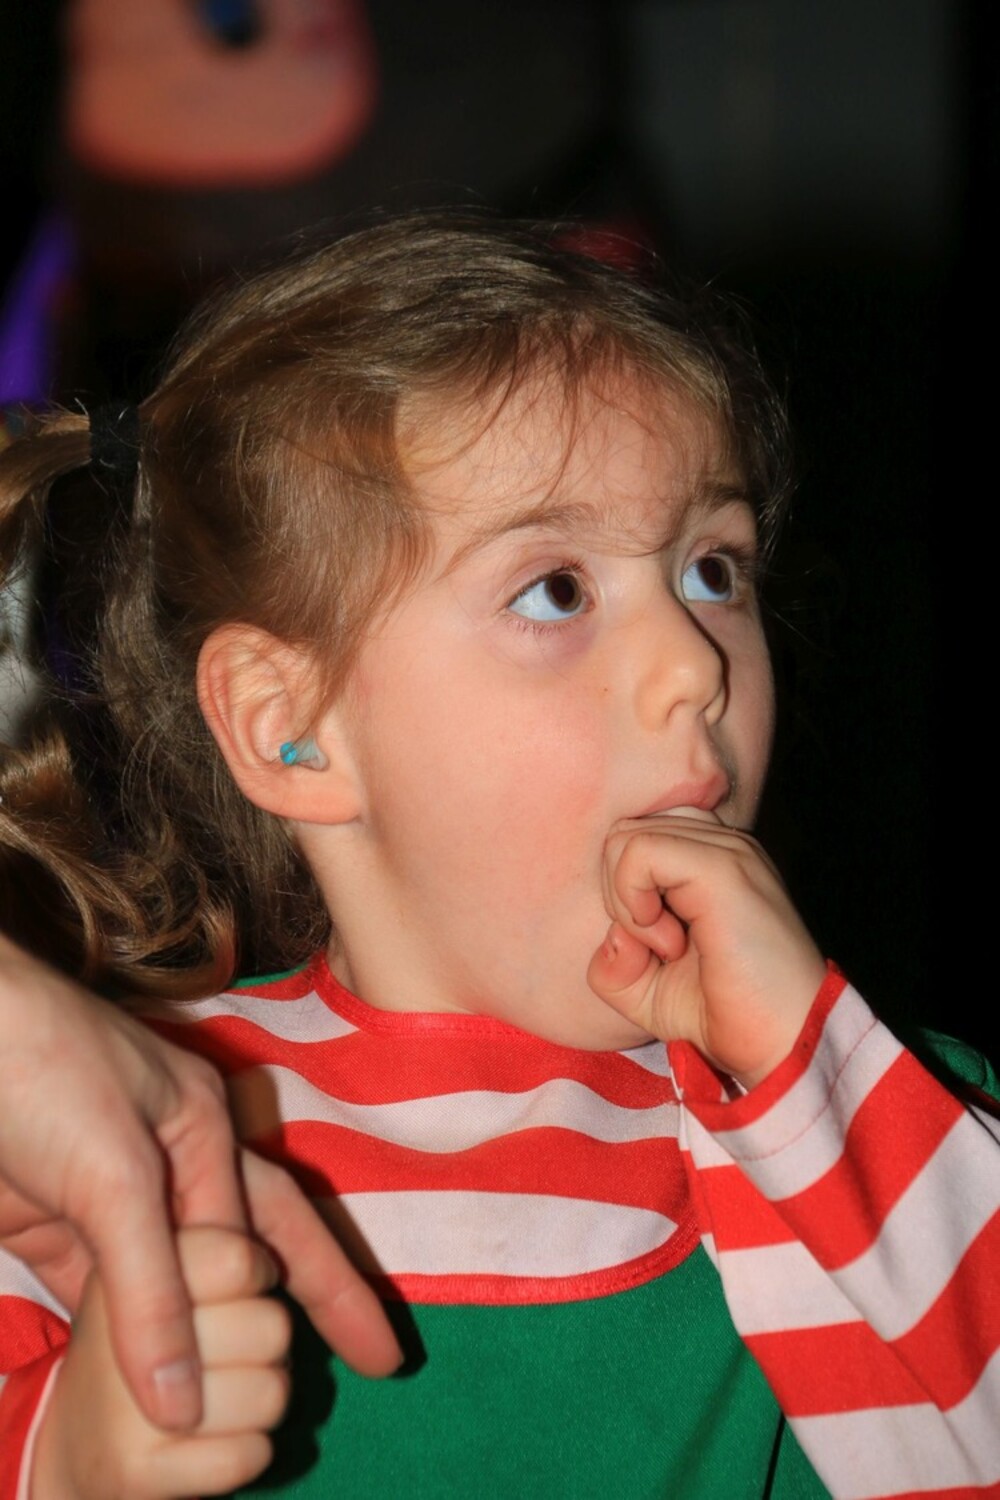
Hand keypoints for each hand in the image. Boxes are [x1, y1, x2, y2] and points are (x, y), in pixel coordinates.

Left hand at [0, 938, 400, 1431]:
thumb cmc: (42, 1070)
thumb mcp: (114, 1174)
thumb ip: (154, 1289)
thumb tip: (185, 1404)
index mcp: (202, 1127)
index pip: (277, 1226)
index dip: (327, 1293)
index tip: (375, 1355)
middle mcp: (166, 1162)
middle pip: (253, 1249)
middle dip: (309, 1304)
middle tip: (372, 1362)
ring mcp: (108, 1196)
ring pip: (178, 1283)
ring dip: (210, 1337)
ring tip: (255, 1398)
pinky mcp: (52, 1227)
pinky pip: (105, 1301)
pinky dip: (128, 1344)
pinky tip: (154, 1386)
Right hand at [30, 1227, 290, 1499]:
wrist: (81, 1444)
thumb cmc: (154, 1346)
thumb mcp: (171, 1277)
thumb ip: (226, 1252)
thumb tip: (276, 1265)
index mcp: (131, 1263)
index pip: (238, 1259)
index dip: (258, 1276)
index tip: (237, 1293)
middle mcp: (120, 1330)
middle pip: (272, 1327)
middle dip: (269, 1348)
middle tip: (232, 1356)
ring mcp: (123, 1405)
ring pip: (270, 1394)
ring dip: (264, 1402)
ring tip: (225, 1399)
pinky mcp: (134, 1472)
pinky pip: (250, 1455)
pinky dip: (250, 1453)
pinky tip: (215, 1444)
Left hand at [586, 811, 825, 1087]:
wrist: (779, 1044)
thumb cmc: (721, 1014)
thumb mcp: (644, 989)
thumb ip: (612, 959)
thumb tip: (612, 933)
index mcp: (708, 860)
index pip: (634, 839)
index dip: (622, 892)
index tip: (654, 944)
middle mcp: (719, 845)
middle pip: (623, 834)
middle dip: (617, 893)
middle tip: (658, 947)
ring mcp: (725, 851)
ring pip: (626, 838)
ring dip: (626, 900)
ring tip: (669, 948)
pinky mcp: (722, 868)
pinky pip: (639, 853)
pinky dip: (631, 900)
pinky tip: (668, 943)